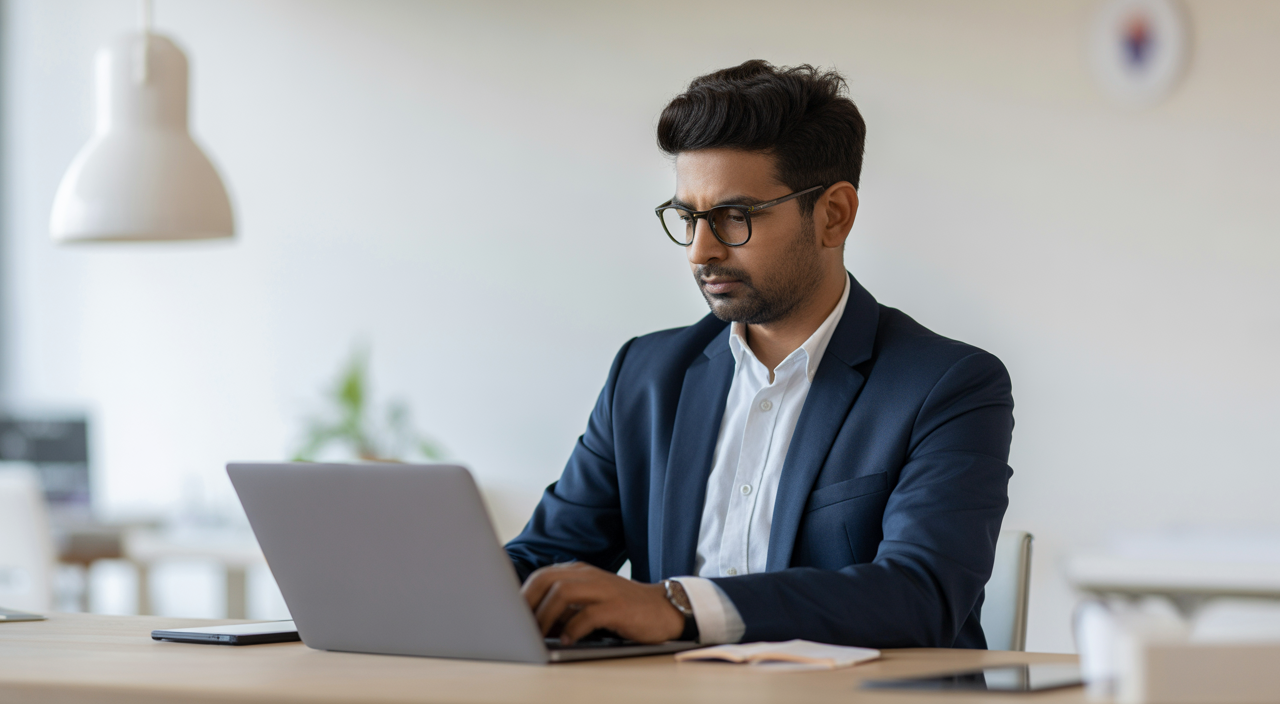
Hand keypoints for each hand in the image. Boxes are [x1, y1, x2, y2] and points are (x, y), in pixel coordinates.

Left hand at [520, 562, 684, 644]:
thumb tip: (532, 623)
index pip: (541, 576)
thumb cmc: (620, 608)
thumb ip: (563, 607)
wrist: (662, 609)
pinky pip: (588, 614)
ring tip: (540, 634)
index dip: (523, 595)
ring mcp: (604, 589)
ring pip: (563, 592)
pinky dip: (573, 629)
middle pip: (547, 579)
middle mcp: (589, 576)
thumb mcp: (589, 601)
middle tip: (520, 626)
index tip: (511, 616)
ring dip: (546, 615)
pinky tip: (567, 640)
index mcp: (579, 572)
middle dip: (529, 603)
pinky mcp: (617, 607)